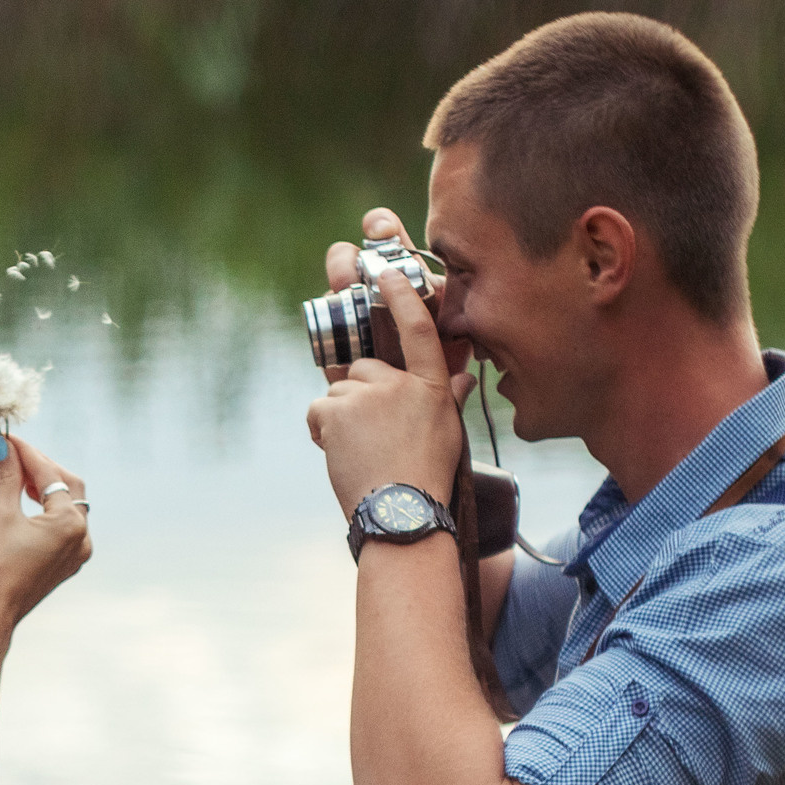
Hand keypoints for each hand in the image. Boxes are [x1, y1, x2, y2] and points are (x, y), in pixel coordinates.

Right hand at [0, 435, 91, 637]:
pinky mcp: (67, 563)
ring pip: (68, 505)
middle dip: (42, 467)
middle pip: (69, 486)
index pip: (50, 476)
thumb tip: (4, 445)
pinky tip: (25, 499)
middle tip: (13, 453)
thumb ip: (7, 476)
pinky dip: (47, 508)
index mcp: (69, 524)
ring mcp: (77, 552)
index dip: (28, 453)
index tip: (8, 438)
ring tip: (16, 473)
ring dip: (45, 486)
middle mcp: (82, 538)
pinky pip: (64, 525)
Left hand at [305, 257, 475, 513]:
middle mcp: (399, 383)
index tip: (382, 272)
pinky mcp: (337, 409)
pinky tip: (340, 453)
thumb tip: (464, 376)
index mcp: (431, 386)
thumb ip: (450, 396)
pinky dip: (322, 429)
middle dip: (361, 395)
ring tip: (360, 452)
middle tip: (373, 436)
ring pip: (339, 391)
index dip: (400, 297)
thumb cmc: (427, 477)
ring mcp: (367, 394)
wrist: (401, 512)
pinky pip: (319, 409)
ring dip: (341, 417)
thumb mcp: (448, 432)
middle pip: (364, 368)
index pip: (419, 330)